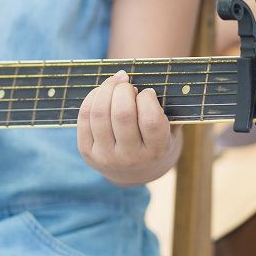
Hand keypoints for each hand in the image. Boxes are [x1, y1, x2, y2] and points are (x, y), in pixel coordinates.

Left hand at [77, 70, 182, 186]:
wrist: (132, 173)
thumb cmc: (153, 141)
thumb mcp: (169, 132)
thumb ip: (171, 112)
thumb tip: (167, 84)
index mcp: (156, 151)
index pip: (151, 119)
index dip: (147, 97)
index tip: (147, 93)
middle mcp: (131, 157)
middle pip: (122, 113)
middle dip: (124, 89)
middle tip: (128, 85)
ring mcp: (106, 156)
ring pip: (100, 112)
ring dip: (107, 88)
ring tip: (115, 83)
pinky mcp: (86, 151)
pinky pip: (84, 116)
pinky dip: (93, 96)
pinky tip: (102, 92)